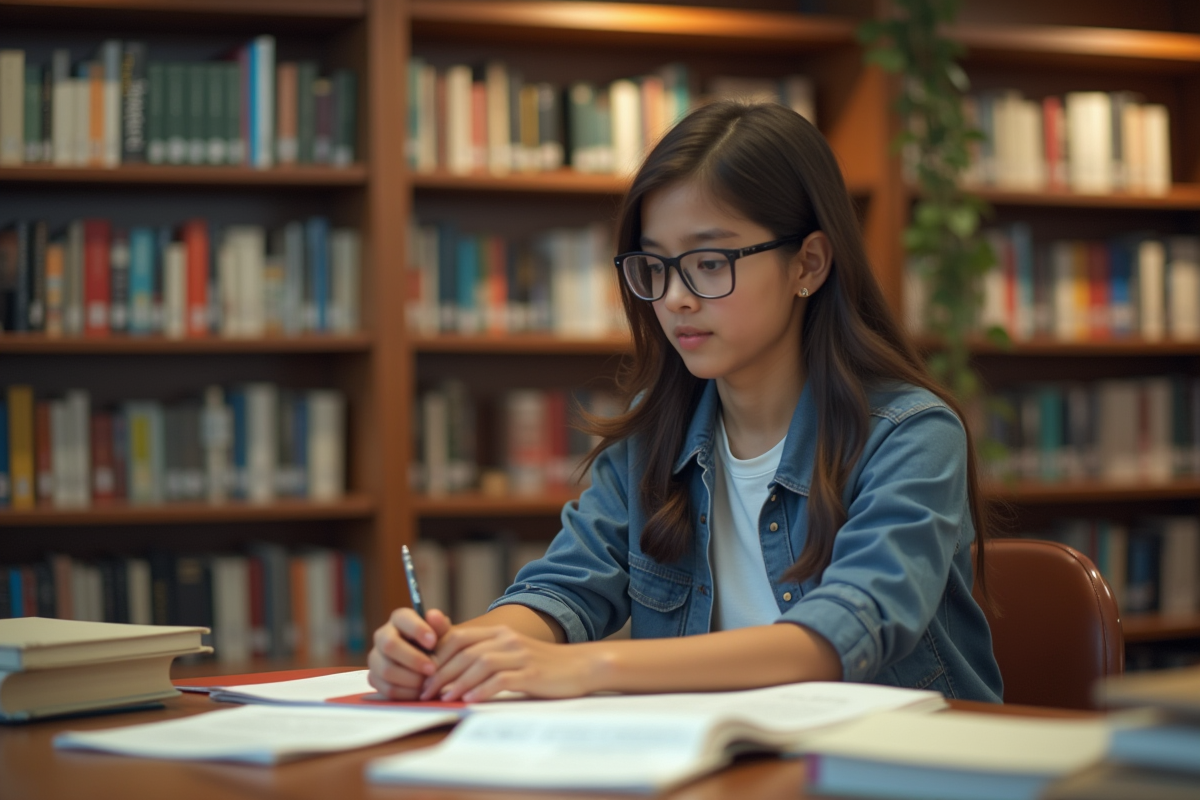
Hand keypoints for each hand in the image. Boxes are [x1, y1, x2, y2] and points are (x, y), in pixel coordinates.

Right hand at [367, 607, 451, 699]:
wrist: (429, 664)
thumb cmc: (436, 645)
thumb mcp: (442, 634)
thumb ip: (439, 625)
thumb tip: (434, 615)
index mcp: (399, 619)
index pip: (402, 618)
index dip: (417, 629)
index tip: (433, 642)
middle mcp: (382, 636)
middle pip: (389, 645)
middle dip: (413, 659)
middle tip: (432, 669)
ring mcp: (376, 658)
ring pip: (386, 670)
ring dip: (410, 679)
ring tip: (428, 682)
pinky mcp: (375, 678)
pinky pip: (386, 688)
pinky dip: (406, 693)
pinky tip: (420, 691)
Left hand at [419, 625, 600, 702]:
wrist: (582, 666)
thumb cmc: (545, 665)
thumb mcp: (514, 654)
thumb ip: (488, 657)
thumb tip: (456, 674)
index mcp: (499, 633)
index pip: (459, 637)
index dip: (437, 655)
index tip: (424, 675)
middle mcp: (507, 639)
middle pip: (464, 651)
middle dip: (441, 672)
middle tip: (426, 691)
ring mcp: (520, 655)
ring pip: (480, 664)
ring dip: (457, 681)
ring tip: (444, 697)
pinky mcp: (531, 674)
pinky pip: (500, 680)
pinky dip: (482, 690)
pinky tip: (470, 700)